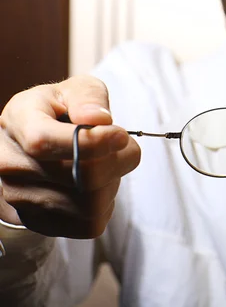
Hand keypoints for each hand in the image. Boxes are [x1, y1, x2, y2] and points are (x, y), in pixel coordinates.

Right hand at [0, 76, 140, 238]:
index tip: (122, 135)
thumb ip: (88, 97)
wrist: (38, 146)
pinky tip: (98, 186)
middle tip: (124, 147)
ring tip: (107, 164)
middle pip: (79, 177)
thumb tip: (97, 119)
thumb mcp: (75, 90)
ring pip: (89, 204)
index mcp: (17, 121)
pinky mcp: (37, 222)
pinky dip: (106, 205)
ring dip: (113, 183)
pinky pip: (89, 224)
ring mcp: (19, 197)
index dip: (92, 142)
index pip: (45, 141)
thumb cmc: (61, 112)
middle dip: (117, 161)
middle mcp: (10, 163)